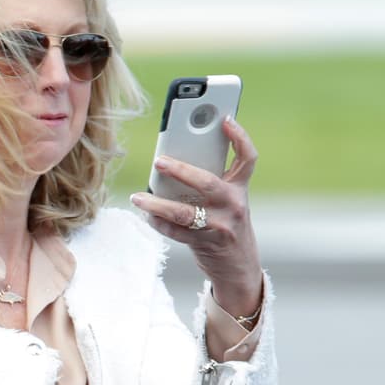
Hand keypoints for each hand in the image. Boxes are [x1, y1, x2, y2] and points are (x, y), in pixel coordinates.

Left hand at [130, 116, 263, 320]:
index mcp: (239, 188)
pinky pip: (176, 231)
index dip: (240, 137)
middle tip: (159, 161)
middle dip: (182, 170)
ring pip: (185, 213)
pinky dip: (158, 223)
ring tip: (137, 197)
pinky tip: (146, 215)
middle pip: (207, 182)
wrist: (238, 266)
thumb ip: (210, 182)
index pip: (247, 158)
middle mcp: (234, 204)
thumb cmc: (225, 224)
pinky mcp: (205, 244)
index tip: (225, 119)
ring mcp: (220, 226)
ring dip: (157, 204)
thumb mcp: (227, 200)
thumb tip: (172, 163)